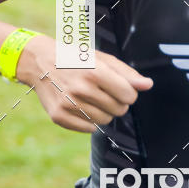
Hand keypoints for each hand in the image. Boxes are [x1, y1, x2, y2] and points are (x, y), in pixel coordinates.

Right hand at [17, 35, 152, 132]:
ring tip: (93, 98)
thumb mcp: (103, 59)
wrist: (40, 61)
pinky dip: (90, 121)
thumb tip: (148, 85)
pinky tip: (82, 106)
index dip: (129, 93)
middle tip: (104, 91)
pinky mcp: (58, 116)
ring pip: (105, 121)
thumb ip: (127, 73)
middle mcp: (81, 89)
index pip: (129, 95)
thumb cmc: (77, 59)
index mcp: (95, 72)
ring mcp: (68, 104)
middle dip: (118, 102)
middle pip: (119, 110)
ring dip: (105, 112)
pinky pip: (89, 128)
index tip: (121, 87)